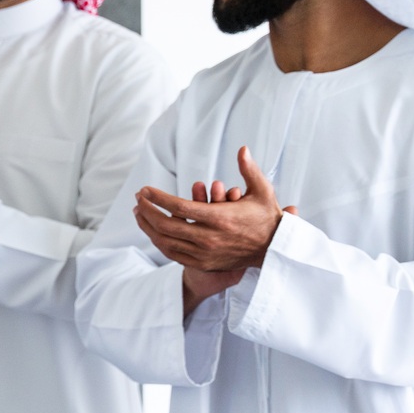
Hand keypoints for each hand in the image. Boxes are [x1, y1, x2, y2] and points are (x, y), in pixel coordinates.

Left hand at [134, 147, 296, 279]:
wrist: (274, 250)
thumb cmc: (267, 217)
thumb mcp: (263, 191)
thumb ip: (249, 169)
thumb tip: (242, 148)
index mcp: (220, 218)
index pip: (179, 207)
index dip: (158, 198)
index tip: (145, 189)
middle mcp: (209, 238)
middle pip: (166, 225)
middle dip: (147, 210)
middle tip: (138, 198)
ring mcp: (204, 253)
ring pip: (165, 241)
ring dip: (147, 226)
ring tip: (139, 212)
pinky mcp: (203, 264)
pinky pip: (173, 253)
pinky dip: (159, 241)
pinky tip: (152, 230)